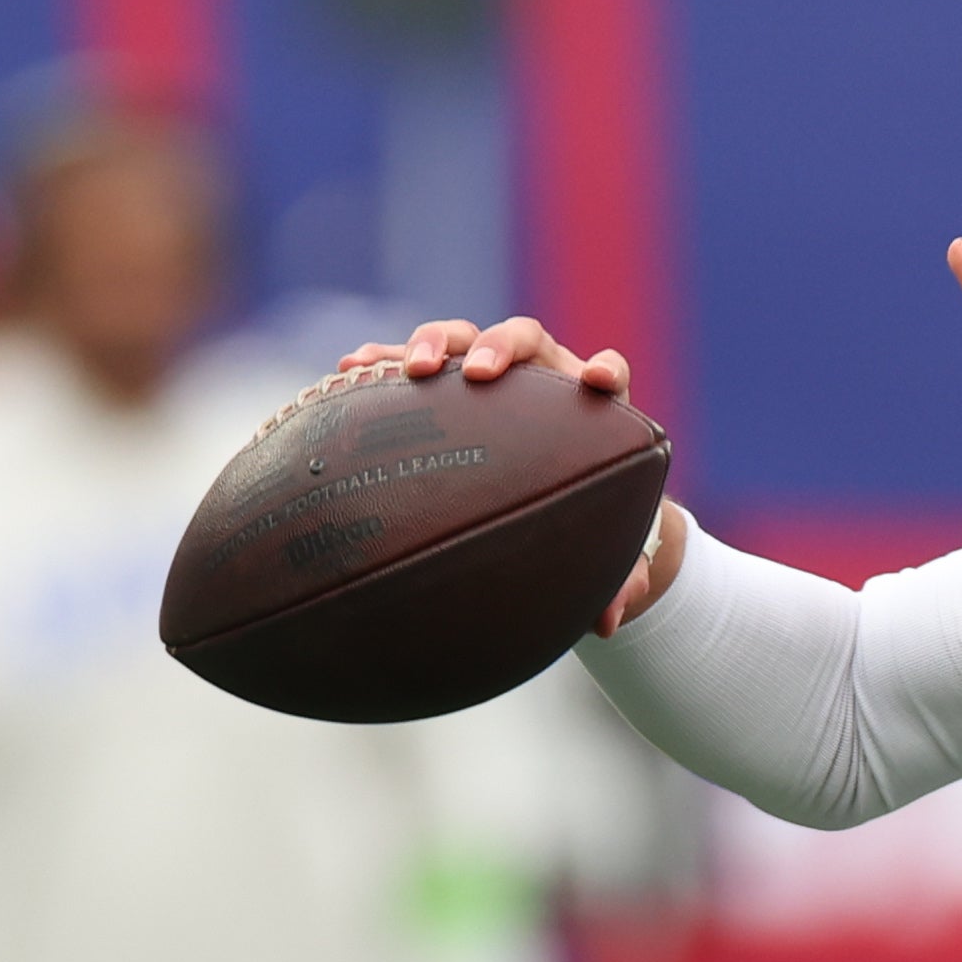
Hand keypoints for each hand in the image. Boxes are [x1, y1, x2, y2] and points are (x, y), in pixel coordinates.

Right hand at [337, 321, 675, 633]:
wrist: (537, 489)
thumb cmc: (576, 513)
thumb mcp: (596, 547)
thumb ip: (611, 579)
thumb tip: (608, 623)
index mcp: (586, 408)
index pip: (608, 373)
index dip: (605, 372)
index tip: (597, 382)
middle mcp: (538, 375)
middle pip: (523, 339)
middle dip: (499, 348)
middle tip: (479, 374)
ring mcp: (486, 372)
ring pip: (461, 338)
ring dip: (435, 343)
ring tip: (411, 368)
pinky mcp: (441, 379)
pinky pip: (406, 359)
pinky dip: (382, 358)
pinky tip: (349, 367)